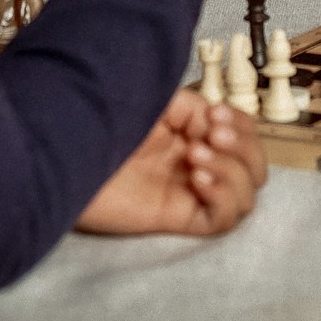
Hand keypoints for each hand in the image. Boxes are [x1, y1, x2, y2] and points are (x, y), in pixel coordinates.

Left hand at [76, 89, 267, 236]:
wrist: (65, 150)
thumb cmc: (100, 120)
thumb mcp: (156, 99)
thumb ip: (194, 108)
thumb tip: (220, 128)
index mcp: (191, 133)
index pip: (244, 137)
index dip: (243, 125)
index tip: (216, 114)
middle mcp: (194, 164)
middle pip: (255, 169)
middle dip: (244, 147)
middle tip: (212, 133)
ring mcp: (187, 193)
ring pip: (246, 197)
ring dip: (233, 170)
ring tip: (195, 156)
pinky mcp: (176, 219)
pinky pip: (222, 221)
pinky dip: (223, 197)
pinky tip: (198, 178)